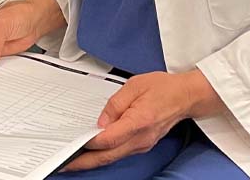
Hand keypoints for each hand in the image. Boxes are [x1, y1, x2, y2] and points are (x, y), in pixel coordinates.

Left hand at [62, 70, 224, 170]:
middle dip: (85, 161)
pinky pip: (119, 153)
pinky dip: (103, 154)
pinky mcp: (142, 144)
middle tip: (64, 163)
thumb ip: (115, 104)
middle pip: (108, 155)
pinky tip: (92, 151)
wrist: (185, 97)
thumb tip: (100, 122)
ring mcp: (142, 144)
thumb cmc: (161, 88)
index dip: (90, 141)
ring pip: (113, 157)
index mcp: (138, 122)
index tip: (72, 141)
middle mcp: (140, 139)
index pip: (109, 138)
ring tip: (72, 159)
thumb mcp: (134, 85)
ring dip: (92, 160)